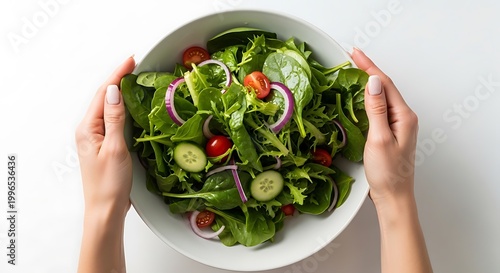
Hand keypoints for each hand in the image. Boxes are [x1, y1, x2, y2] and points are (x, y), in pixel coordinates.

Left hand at [75, 56, 135, 215]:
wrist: (106, 209)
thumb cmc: (109, 184)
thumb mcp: (115, 148)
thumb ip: (114, 119)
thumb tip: (114, 91)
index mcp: (87, 129)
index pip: (103, 94)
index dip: (117, 74)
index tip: (131, 60)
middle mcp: (89, 130)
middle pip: (104, 97)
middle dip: (119, 78)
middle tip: (136, 64)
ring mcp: (97, 138)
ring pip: (110, 108)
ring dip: (122, 92)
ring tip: (135, 78)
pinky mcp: (107, 144)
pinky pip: (114, 120)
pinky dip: (125, 108)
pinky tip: (133, 105)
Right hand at [351, 48, 418, 205]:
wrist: (393, 197)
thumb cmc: (388, 173)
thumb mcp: (379, 139)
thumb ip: (376, 110)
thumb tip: (372, 82)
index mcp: (404, 116)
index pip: (384, 83)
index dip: (368, 66)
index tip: (354, 53)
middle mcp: (403, 117)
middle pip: (384, 87)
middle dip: (367, 70)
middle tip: (350, 58)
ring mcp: (398, 125)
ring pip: (381, 97)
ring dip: (367, 83)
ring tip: (352, 72)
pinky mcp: (390, 132)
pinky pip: (379, 109)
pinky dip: (367, 98)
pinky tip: (358, 97)